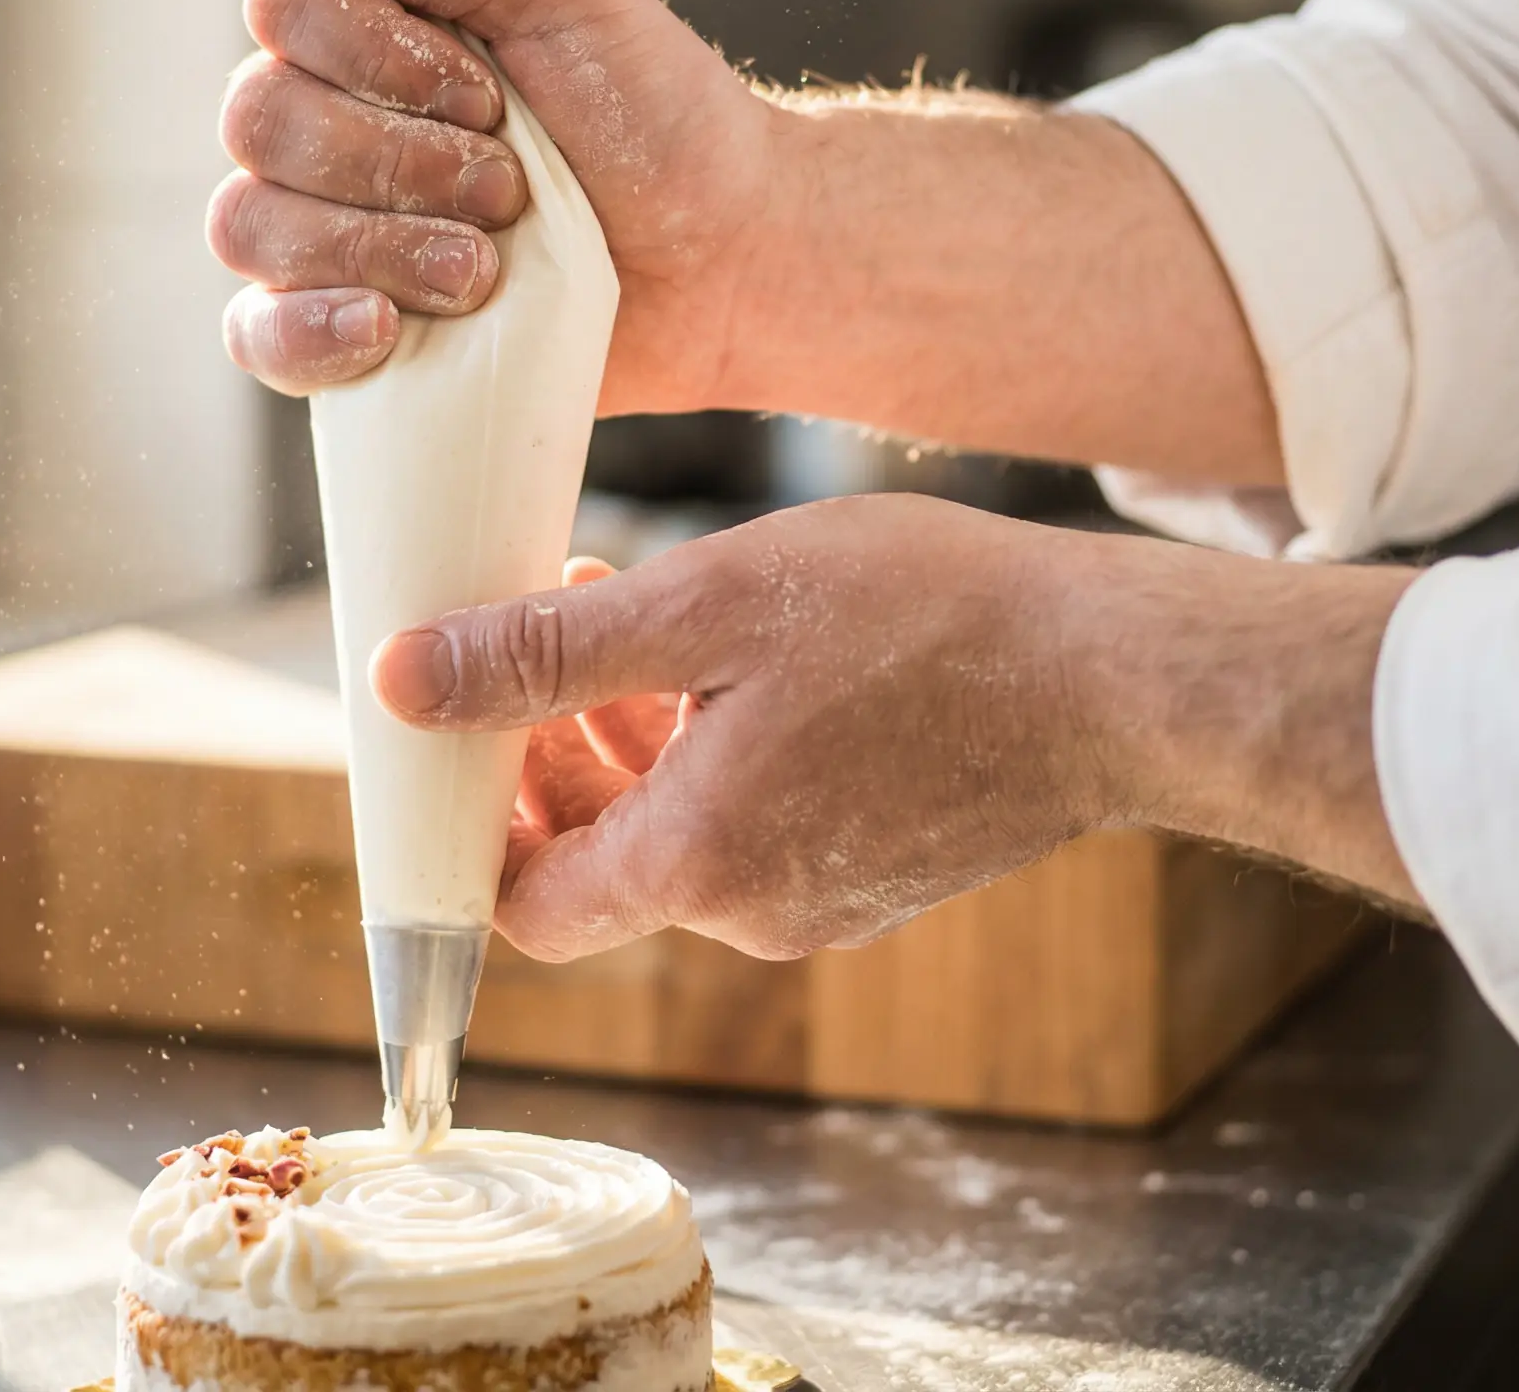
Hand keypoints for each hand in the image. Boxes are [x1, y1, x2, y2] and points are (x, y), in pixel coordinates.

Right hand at [210, 0, 777, 411]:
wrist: (727, 259)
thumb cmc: (654, 114)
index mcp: (367, 30)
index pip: (280, 11)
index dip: (376, 57)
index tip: (492, 94)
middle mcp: (327, 126)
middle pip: (259, 121)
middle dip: (396, 159)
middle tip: (508, 187)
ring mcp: (329, 237)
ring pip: (251, 225)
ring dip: (379, 243)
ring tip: (485, 268)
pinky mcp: (348, 341)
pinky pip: (258, 337)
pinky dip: (306, 331)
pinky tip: (382, 327)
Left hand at [367, 494, 1424, 961]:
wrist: (1115, 678)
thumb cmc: (926, 623)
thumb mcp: (713, 605)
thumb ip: (550, 656)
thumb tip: (403, 682)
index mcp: (697, 864)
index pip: (526, 906)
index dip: (479, 821)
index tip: (472, 720)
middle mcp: (754, 913)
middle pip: (602, 863)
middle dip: (554, 753)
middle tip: (551, 628)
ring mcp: (825, 902)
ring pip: (681, 838)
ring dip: (635, 740)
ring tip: (631, 613)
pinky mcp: (880, 872)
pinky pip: (757, 829)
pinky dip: (717, 755)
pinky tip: (740, 657)